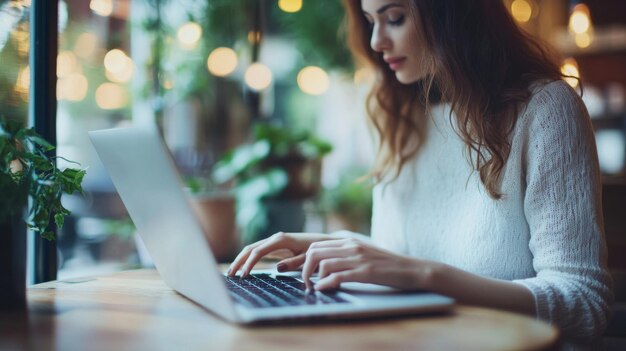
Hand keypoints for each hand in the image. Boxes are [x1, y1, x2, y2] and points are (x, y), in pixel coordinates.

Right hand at [227, 232, 334, 276]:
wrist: (323, 242)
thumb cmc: (316, 251)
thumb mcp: (306, 257)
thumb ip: (293, 263)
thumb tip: (277, 268)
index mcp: (280, 240)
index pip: (258, 251)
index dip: (249, 264)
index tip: (244, 276)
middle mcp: (274, 238)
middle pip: (250, 249)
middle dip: (239, 261)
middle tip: (230, 275)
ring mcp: (272, 241)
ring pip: (251, 249)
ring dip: (240, 260)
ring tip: (231, 273)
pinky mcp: (273, 246)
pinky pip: (256, 252)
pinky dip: (247, 259)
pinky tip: (242, 269)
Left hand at [302, 238, 434, 290]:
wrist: (413, 269)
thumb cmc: (388, 265)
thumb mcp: (365, 253)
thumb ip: (347, 254)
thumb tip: (327, 263)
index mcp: (350, 241)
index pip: (317, 245)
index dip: (305, 260)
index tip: (306, 273)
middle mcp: (352, 246)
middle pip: (315, 252)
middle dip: (305, 269)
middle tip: (307, 282)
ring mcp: (358, 258)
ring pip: (323, 264)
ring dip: (314, 278)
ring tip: (315, 288)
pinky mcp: (365, 272)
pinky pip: (337, 276)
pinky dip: (325, 284)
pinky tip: (323, 289)